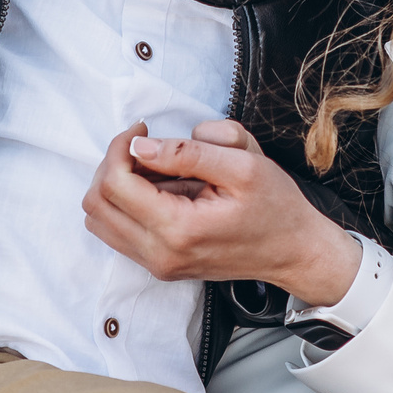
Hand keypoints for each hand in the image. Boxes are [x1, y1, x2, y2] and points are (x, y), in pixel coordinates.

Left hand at [83, 120, 360, 304]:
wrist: (295, 252)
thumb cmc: (276, 208)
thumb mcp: (244, 166)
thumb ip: (188, 153)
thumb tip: (140, 145)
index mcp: (178, 229)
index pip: (115, 183)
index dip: (120, 146)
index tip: (143, 127)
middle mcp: (159, 254)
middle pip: (97, 204)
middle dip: (112, 164)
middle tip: (144, 143)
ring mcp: (157, 264)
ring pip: (100, 220)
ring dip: (115, 185)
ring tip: (150, 166)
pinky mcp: (159, 265)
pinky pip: (117, 232)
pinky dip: (125, 204)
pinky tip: (157, 187)